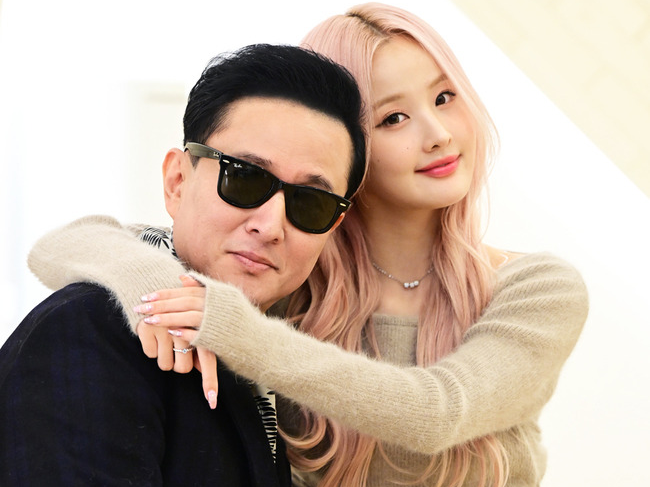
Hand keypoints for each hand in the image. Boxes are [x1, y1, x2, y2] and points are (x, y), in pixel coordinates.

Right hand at [134, 275, 216, 408]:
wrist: (153, 279)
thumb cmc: (176, 303)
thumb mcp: (192, 319)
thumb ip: (200, 343)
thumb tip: (202, 368)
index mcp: (201, 328)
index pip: (207, 359)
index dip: (209, 381)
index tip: (212, 401)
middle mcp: (185, 330)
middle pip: (183, 368)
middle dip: (179, 364)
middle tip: (175, 348)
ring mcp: (166, 330)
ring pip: (165, 364)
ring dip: (164, 355)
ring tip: (164, 338)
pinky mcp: (148, 329)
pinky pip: (150, 354)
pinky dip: (150, 346)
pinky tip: (152, 332)